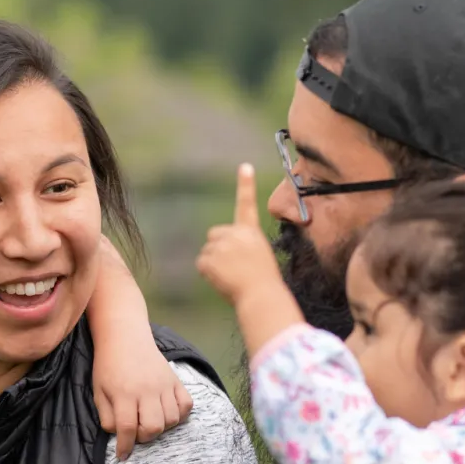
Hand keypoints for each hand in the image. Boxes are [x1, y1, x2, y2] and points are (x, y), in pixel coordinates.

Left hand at [94, 329, 194, 460]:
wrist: (125, 338)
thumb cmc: (108, 366)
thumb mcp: (98, 392)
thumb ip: (107, 417)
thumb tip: (120, 435)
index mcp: (123, 393)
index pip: (128, 428)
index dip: (125, 446)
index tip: (123, 455)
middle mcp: (146, 390)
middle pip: (153, 427)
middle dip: (144, 437)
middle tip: (136, 432)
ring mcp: (164, 384)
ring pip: (171, 419)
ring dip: (161, 427)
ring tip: (150, 420)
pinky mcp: (175, 380)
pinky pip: (186, 405)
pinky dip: (179, 414)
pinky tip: (166, 412)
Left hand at [197, 164, 282, 305]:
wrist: (261, 296)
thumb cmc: (263, 283)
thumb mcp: (258, 257)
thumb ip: (241, 247)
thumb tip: (219, 252)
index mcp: (251, 232)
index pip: (247, 204)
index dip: (246, 184)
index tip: (245, 166)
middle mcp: (237, 233)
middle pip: (214, 235)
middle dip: (218, 248)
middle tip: (234, 267)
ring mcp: (223, 245)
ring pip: (208, 251)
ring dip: (215, 264)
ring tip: (232, 276)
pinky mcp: (211, 257)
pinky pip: (202, 264)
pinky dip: (208, 274)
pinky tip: (223, 280)